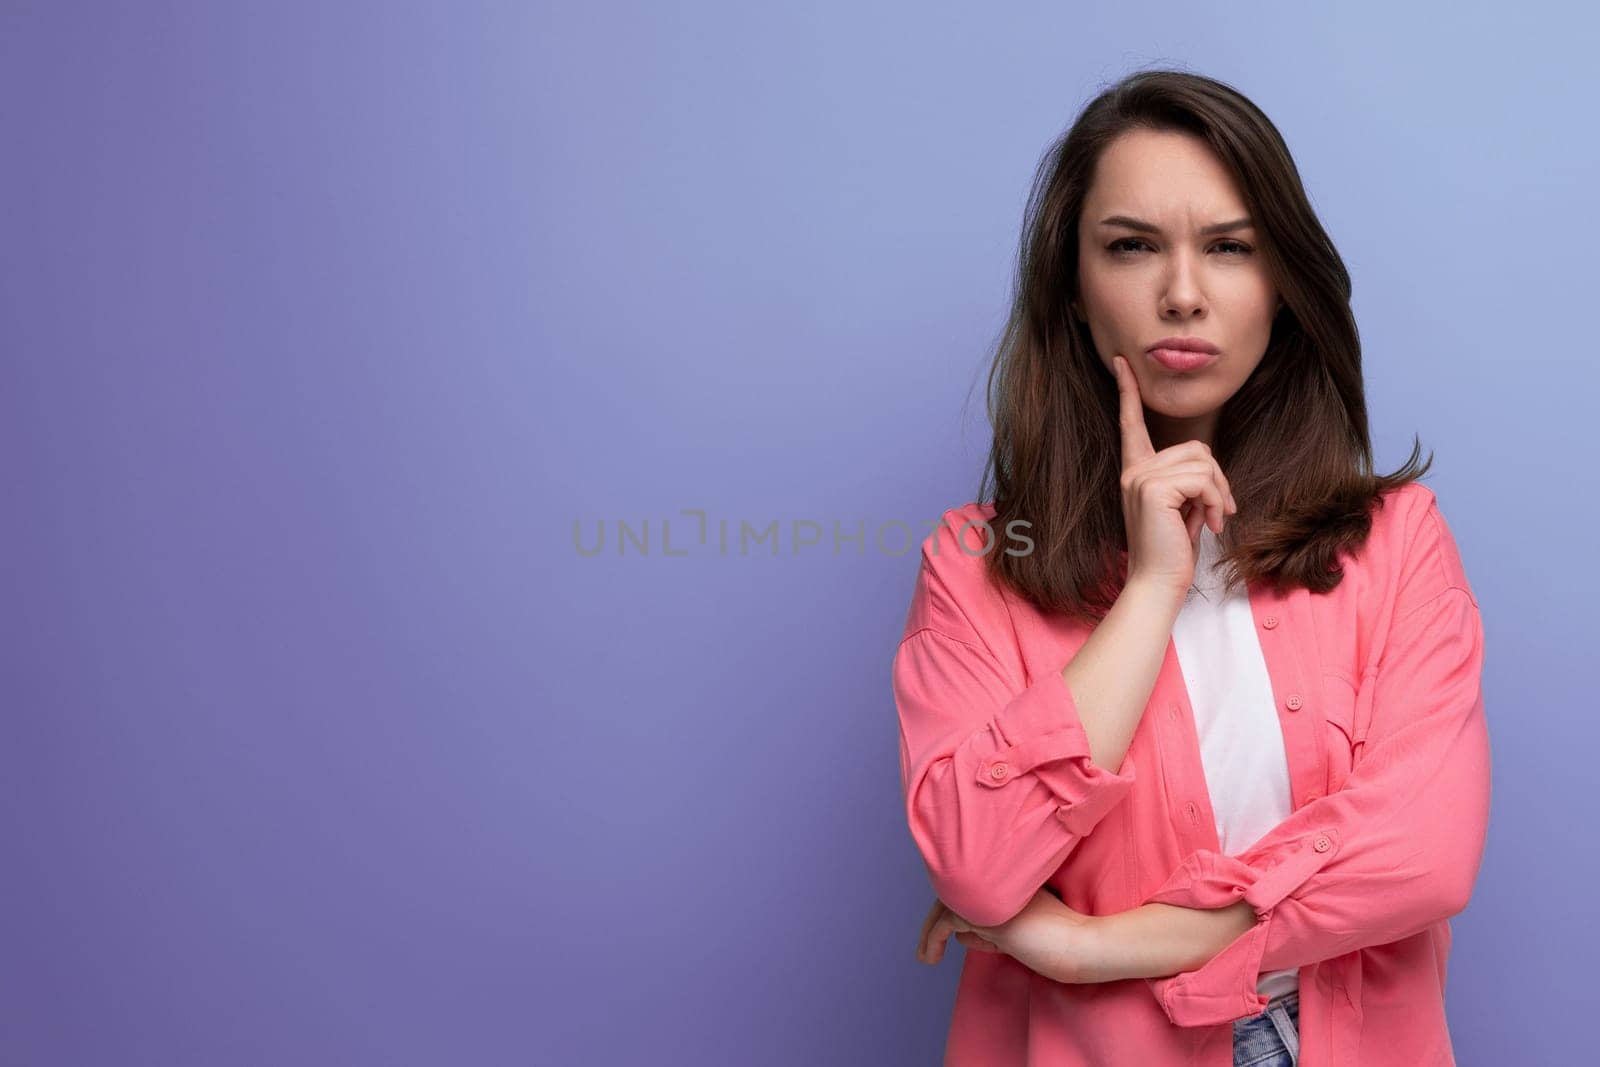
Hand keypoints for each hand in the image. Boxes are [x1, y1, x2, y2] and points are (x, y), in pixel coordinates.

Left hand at [916, 888, 1099, 982]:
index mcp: (1005, 882)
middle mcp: (996, 882)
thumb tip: (963, 936)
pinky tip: (931, 956)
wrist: (1084, 945)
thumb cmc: (1060, 942)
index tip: (956, 940)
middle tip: (927, 947)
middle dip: (935, 921)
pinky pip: (948, 922)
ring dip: (930, 932)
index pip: (967, 891)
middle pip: (952, 894)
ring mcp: (993, 895)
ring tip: (926, 956)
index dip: (956, 913)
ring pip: (946, 906)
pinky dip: (933, 938)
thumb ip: (993, 929)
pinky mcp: (990, 915)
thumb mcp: (1019, 932)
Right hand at [1112, 353, 1237, 596]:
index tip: (1121, 363)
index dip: (1127, 391)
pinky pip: (1202, 478)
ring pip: (1203, 461)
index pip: (1131, 423)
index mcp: (1135, 471)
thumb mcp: (1182, 508)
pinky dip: (1217, 501)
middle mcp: (1133, 470)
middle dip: (1218, 479)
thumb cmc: (1171, 550)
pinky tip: (1211, 523)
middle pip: (1195, 447)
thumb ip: (1188, 481)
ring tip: (1213, 519)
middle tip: (1221, 510)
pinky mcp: (1152, 488)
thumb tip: (1209, 467)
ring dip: (1220, 493)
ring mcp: (1140, 477)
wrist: (1158, 582)